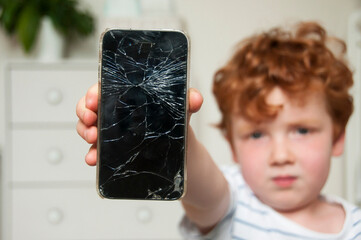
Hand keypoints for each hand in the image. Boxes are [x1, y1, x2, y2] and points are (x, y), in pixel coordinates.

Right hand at [76, 84, 202, 165]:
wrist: (182, 155)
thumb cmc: (176, 126)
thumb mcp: (181, 112)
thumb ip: (187, 102)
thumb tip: (195, 98)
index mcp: (129, 97)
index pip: (106, 88)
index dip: (95, 91)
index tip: (94, 99)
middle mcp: (117, 113)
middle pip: (91, 107)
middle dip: (85, 111)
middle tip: (91, 118)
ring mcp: (113, 133)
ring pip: (89, 127)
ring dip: (85, 132)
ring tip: (93, 139)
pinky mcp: (114, 151)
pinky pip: (97, 151)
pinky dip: (91, 155)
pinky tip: (93, 159)